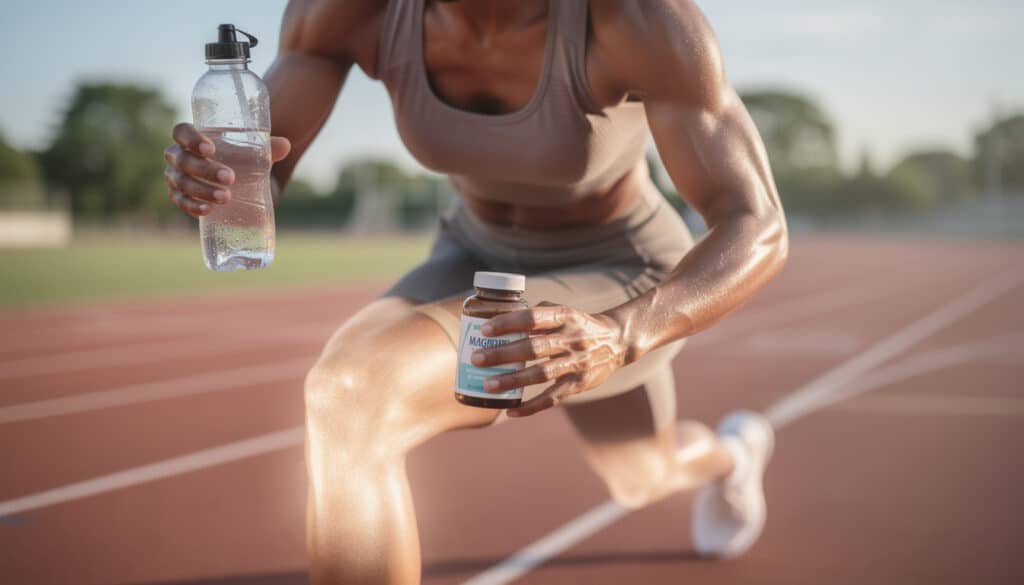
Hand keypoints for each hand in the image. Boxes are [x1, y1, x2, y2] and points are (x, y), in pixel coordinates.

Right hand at [163, 123, 291, 217]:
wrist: (238, 183)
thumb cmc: (241, 160)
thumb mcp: (253, 153)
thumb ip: (267, 148)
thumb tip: (286, 146)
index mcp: (192, 138)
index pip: (181, 132)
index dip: (191, 139)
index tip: (211, 149)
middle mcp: (179, 156)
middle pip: (182, 159)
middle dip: (205, 169)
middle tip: (230, 178)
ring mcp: (177, 178)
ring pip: (182, 183)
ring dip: (203, 190)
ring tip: (226, 197)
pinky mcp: (181, 198)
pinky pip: (181, 202)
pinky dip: (193, 207)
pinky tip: (207, 210)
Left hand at [471, 303, 628, 416]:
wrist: (617, 341)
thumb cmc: (578, 325)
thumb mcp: (563, 312)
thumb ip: (536, 315)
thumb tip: (498, 320)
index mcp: (565, 316)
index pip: (533, 318)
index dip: (509, 323)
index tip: (486, 329)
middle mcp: (573, 338)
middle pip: (534, 347)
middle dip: (503, 354)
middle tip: (476, 358)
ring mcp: (578, 363)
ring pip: (542, 374)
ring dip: (513, 381)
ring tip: (488, 385)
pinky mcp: (580, 384)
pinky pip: (553, 398)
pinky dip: (531, 407)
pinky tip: (511, 411)